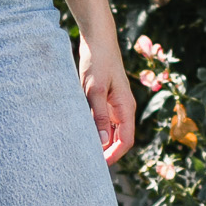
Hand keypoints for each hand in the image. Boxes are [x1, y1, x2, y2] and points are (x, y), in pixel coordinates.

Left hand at [78, 33, 134, 164]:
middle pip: (118, 139)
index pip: (126, 141)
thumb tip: (101, 141)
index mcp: (125, 108)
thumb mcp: (94, 89)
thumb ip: (98, 115)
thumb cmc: (97, 62)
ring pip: (110, 130)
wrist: (98, 40)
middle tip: (86, 161)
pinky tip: (80, 132)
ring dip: (99, 141)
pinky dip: (94, 128)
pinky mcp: (106, 99)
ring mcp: (115, 104)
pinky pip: (102, 120)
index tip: (98, 165)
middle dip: (106, 152)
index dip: (114, 155)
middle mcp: (123, 109)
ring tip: (80, 149)